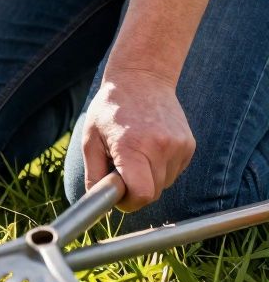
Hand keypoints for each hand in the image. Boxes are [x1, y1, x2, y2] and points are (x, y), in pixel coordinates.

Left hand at [80, 68, 194, 211]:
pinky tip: (149, 148)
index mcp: (132, 147)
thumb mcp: (90, 140)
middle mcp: (161, 148)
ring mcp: (179, 146)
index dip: (128, 202)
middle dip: (135, 190)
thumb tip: (98, 202)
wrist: (142, 79)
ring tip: (135, 154)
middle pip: (152, 193)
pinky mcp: (190, 145)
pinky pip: (174, 172)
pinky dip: (160, 168)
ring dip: (148, 178)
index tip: (118, 194)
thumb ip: (94, 174)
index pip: (141, 194)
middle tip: (120, 169)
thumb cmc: (110, 110)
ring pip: (165, 184)